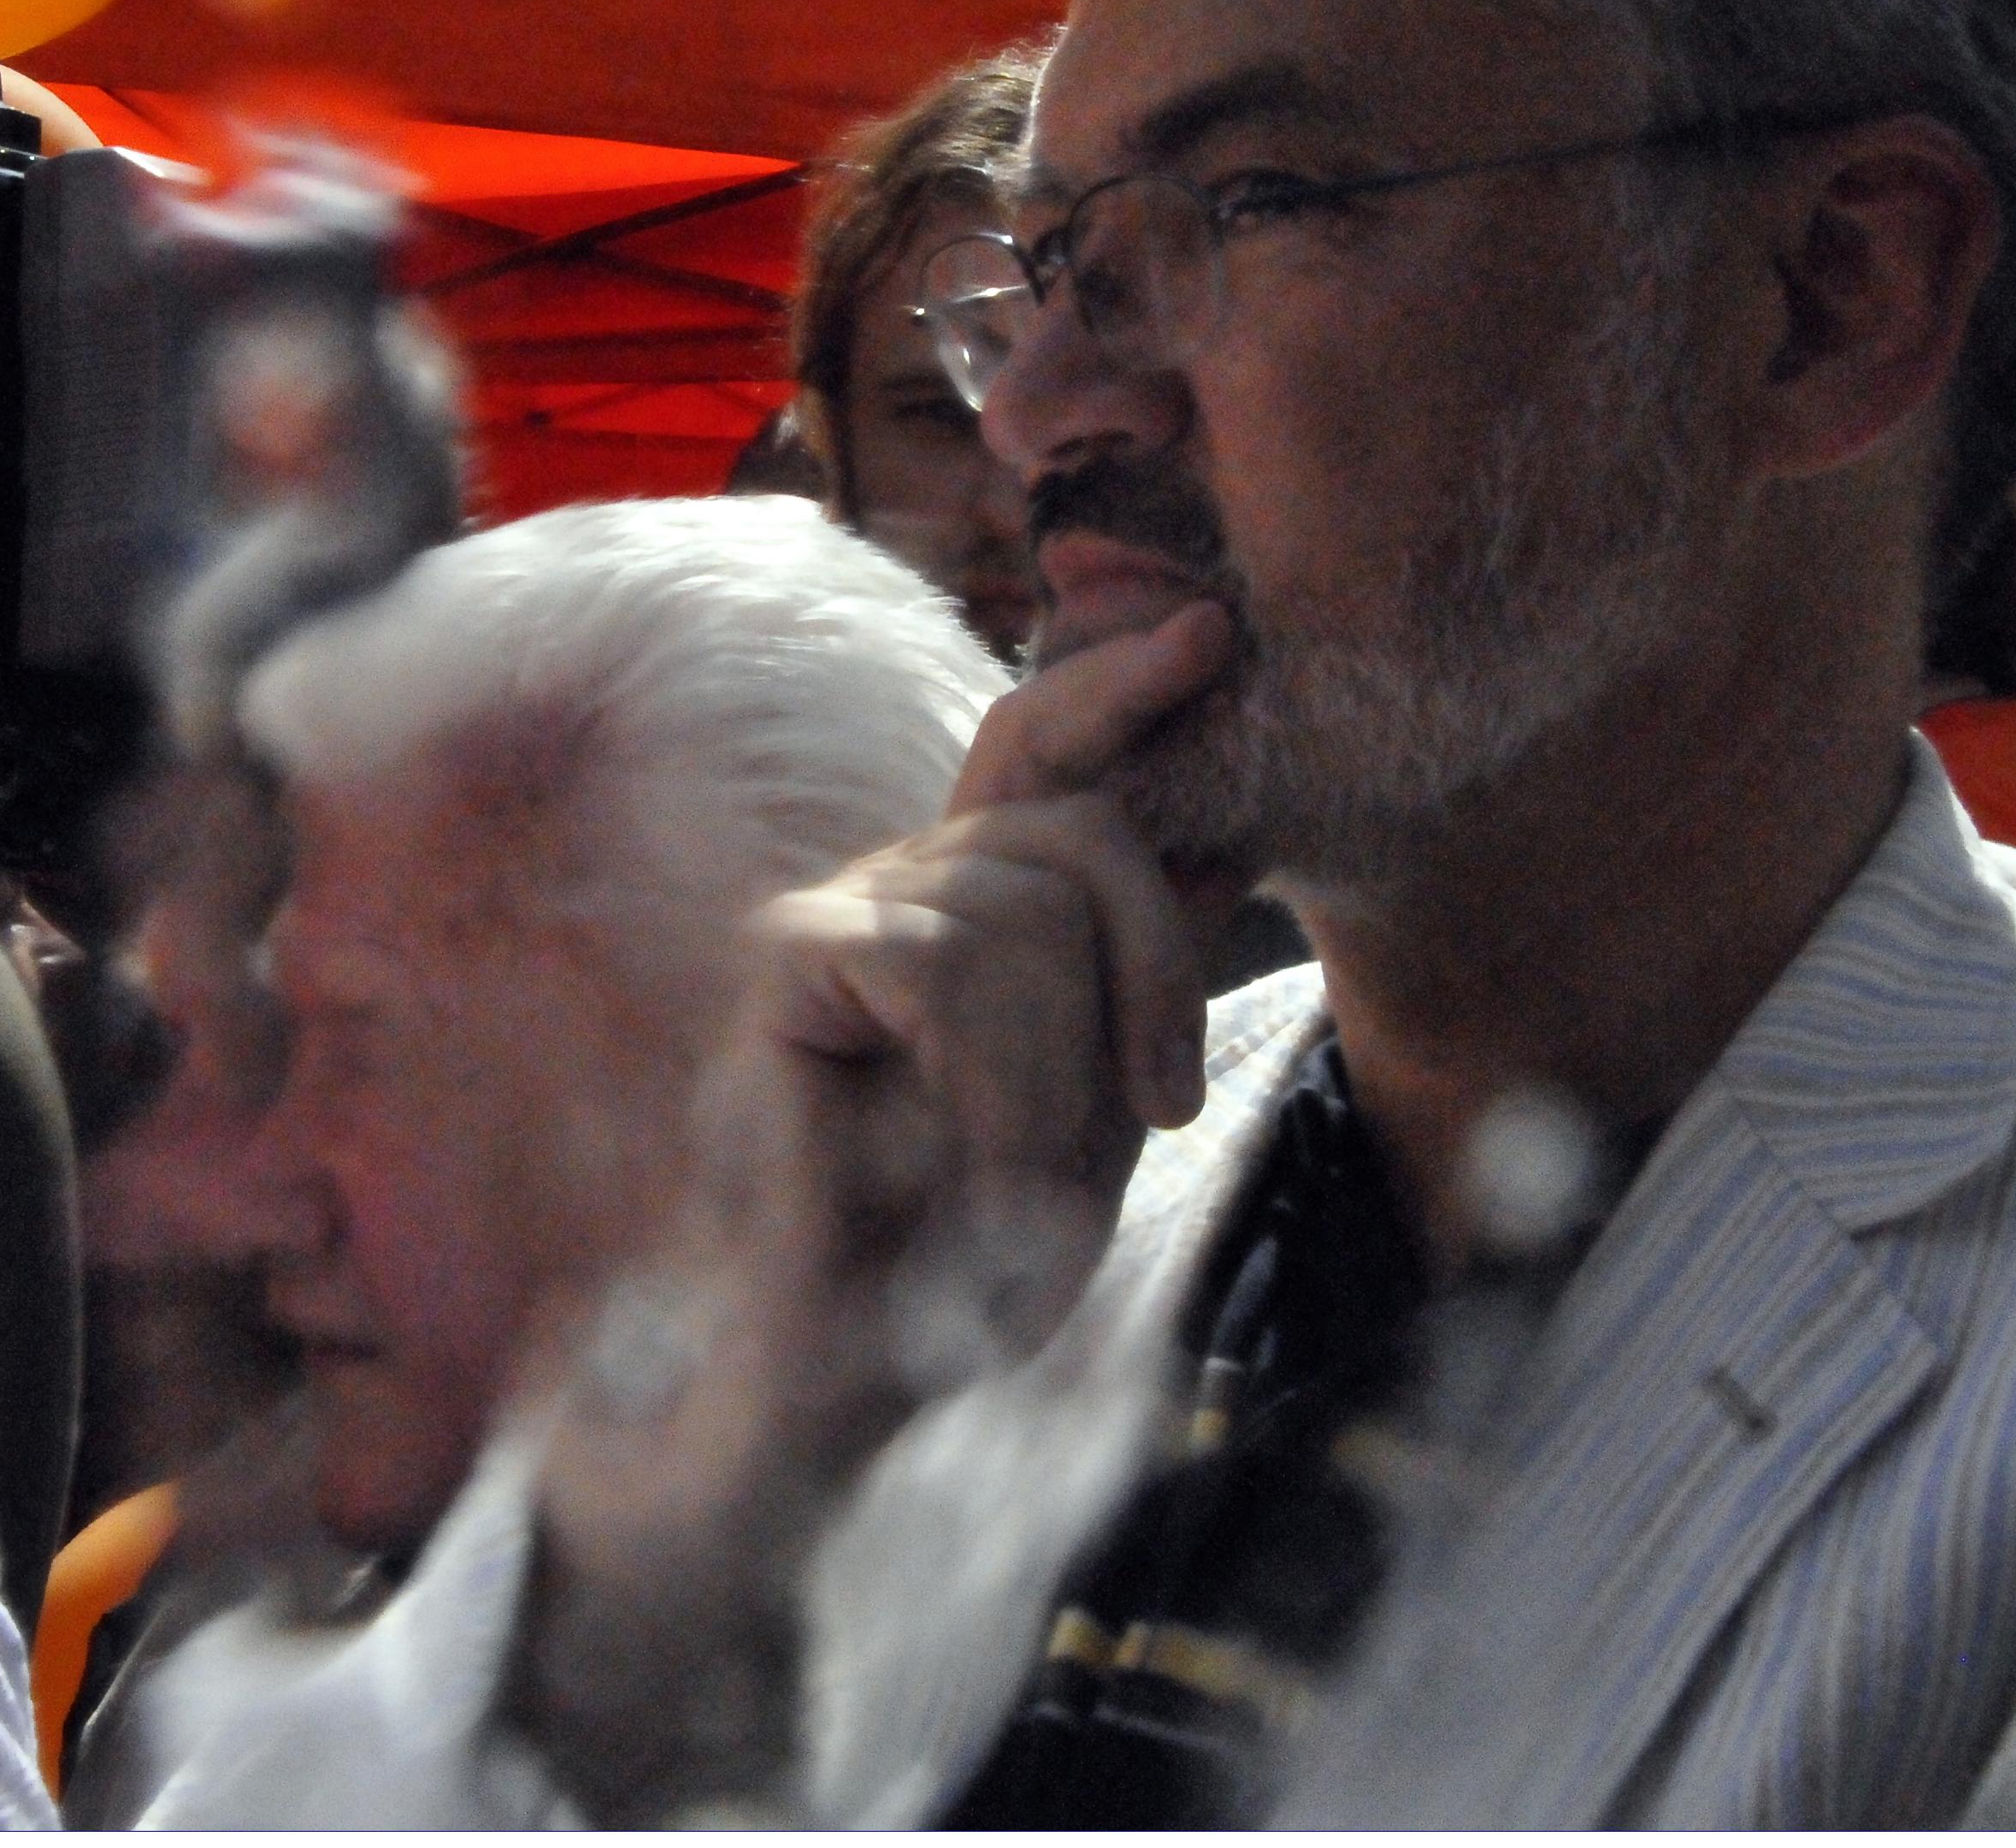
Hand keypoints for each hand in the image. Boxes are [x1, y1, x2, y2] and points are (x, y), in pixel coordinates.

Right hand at [714, 595, 1229, 1338]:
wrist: (831, 1378)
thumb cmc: (955, 1264)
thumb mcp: (1088, 1117)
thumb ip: (1133, 991)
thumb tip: (1224, 845)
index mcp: (977, 906)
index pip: (1048, 753)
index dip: (1120, 687)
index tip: (1209, 637)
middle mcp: (906, 879)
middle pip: (1082, 832)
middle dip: (1150, 975)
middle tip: (1148, 1115)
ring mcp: (844, 902)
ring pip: (1030, 907)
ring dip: (1056, 1074)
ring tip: (1012, 1184)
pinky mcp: (791, 948)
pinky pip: (951, 961)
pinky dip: (988, 1083)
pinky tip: (961, 1162)